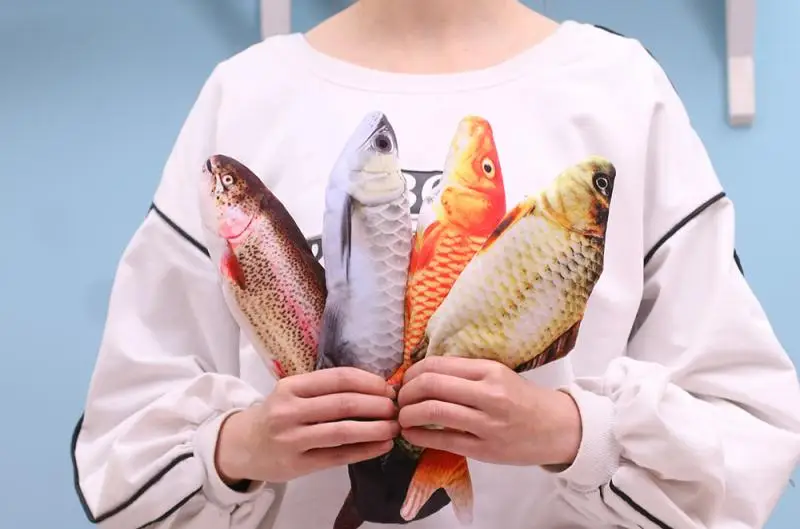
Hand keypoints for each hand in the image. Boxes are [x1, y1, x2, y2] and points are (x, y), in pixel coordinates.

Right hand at [216, 367, 398, 483]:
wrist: (242, 446)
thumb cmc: (277, 415)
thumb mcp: (292, 393)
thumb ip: (326, 389)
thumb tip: (376, 388)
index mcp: (291, 386)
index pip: (339, 378)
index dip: (370, 382)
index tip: (389, 388)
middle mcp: (289, 410)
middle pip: (344, 404)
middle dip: (377, 405)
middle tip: (397, 408)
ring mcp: (292, 439)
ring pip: (343, 431)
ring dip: (376, 428)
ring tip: (394, 428)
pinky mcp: (298, 464)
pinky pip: (339, 456)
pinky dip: (365, 451)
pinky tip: (382, 446)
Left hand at [396, 356, 581, 467]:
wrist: (558, 428)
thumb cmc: (523, 399)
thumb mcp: (498, 375)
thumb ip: (464, 373)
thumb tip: (420, 374)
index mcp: (490, 370)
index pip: (437, 364)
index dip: (412, 372)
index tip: (405, 380)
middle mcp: (489, 394)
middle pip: (431, 385)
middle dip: (405, 392)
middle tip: (399, 399)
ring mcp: (488, 423)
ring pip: (433, 412)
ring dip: (408, 414)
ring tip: (403, 416)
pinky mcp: (486, 450)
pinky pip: (443, 441)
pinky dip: (419, 436)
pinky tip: (412, 433)